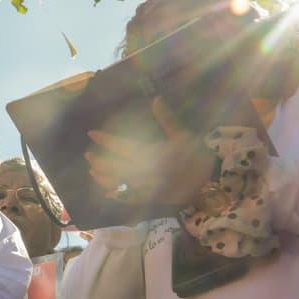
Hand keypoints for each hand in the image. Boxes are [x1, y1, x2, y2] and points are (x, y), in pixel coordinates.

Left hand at [86, 97, 211, 207]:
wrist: (210, 181)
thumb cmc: (197, 154)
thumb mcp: (183, 134)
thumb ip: (167, 118)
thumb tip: (156, 99)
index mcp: (152, 153)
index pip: (122, 145)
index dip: (105, 140)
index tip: (92, 134)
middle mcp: (146, 171)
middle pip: (116, 166)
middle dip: (99, 160)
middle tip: (88, 155)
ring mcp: (148, 186)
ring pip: (119, 183)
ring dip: (103, 177)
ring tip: (92, 172)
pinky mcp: (152, 198)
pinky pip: (131, 198)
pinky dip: (118, 195)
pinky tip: (108, 192)